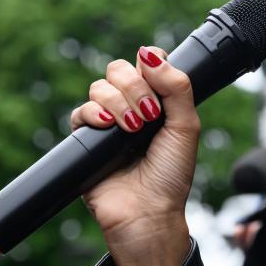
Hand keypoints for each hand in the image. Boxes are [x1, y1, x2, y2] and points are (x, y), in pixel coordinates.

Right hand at [70, 45, 198, 265]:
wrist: (148, 213)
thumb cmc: (171, 176)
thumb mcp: (186, 127)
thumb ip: (177, 87)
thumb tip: (150, 53)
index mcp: (158, 102)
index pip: (147, 63)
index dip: (150, 67)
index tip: (159, 88)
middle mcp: (131, 108)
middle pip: (119, 69)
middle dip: (134, 87)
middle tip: (148, 115)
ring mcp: (108, 123)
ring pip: (99, 87)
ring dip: (117, 102)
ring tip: (132, 129)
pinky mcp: (86, 141)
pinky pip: (79, 112)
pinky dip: (93, 114)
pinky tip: (108, 127)